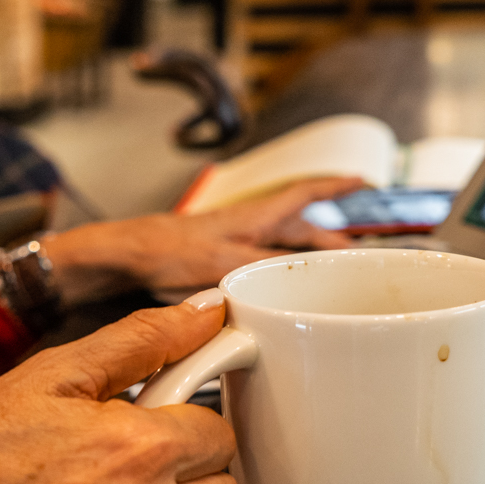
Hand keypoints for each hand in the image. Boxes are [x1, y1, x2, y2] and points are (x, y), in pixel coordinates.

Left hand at [43, 176, 365, 300]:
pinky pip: (260, 271)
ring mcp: (232, 248)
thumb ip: (264, 272)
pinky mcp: (216, 269)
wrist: (119, 260)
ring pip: (279, 251)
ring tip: (326, 279)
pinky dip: (277, 282)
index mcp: (253, 218)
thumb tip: (301, 284)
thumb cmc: (162, 250)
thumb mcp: (225, 262)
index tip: (365, 182)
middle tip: (356, 252)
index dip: (335, 188)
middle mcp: (247, 230)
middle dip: (329, 237)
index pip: (304, 195)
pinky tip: (279, 301)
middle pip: (299, 228)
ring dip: (303, 261)